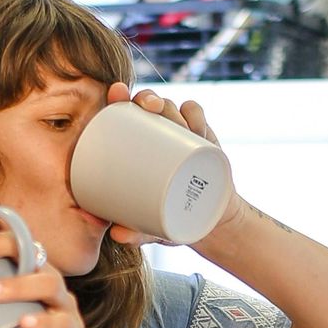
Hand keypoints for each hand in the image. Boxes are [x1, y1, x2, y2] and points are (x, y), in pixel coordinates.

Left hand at [101, 83, 234, 246]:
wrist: (210, 222)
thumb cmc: (171, 221)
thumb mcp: (152, 228)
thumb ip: (136, 232)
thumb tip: (117, 235)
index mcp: (136, 148)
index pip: (125, 115)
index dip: (119, 97)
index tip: (116, 92)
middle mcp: (158, 136)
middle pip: (149, 104)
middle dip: (149, 97)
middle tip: (150, 107)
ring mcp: (181, 135)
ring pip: (174, 108)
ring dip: (172, 107)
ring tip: (174, 120)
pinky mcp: (203, 138)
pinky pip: (197, 115)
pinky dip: (195, 114)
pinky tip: (194, 123)